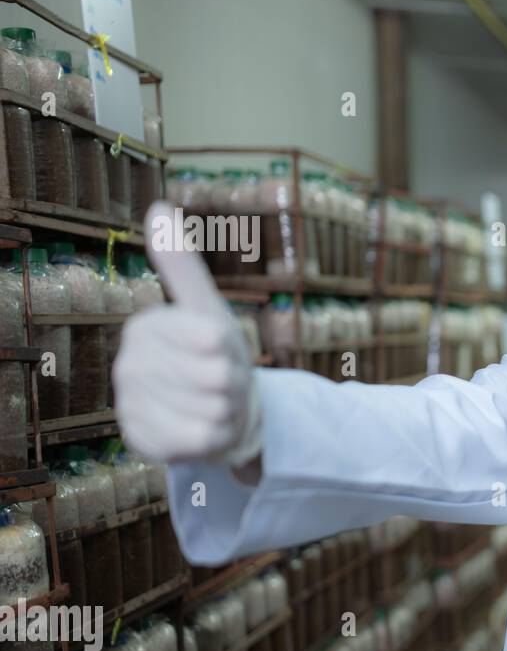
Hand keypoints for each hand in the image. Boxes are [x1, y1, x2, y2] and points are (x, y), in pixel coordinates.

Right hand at [112, 201, 262, 466]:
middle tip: (223, 384)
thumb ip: (183, 266)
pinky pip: (198, 440)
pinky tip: (204, 430)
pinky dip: (215, 437)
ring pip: (212, 410)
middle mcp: (129, 367)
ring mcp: (132, 407)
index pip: (213, 339)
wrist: (216, 412)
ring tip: (215, 406)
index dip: (232, 351)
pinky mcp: (142, 443)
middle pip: (215, 377)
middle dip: (233, 383)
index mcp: (145, 328)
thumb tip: (157, 207)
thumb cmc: (215, 356)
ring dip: (227, 411)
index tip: (222, 352)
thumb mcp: (207, 308)